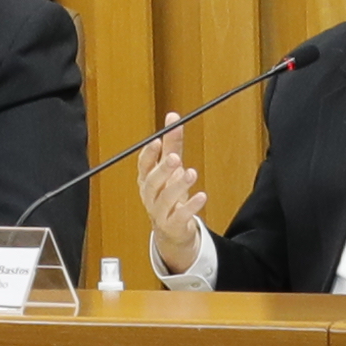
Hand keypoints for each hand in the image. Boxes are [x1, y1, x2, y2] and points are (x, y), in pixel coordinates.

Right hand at [135, 116, 214, 275]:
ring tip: (192, 173)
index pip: (143, 166)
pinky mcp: (173, 225)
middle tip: (174, 158)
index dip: (149, 155)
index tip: (157, 141)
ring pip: (165, 199)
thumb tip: (173, 116)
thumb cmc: (169, 194)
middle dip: (162, 169)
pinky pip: (180, 216)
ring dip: (178, 186)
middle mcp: (150, 195)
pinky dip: (191, 207)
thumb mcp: (171, 167)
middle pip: (152, 182)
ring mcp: (159, 212)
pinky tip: (202, 196)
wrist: (171, 229)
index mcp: (146, 179)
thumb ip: (172, 144)